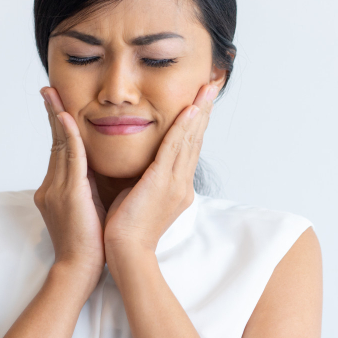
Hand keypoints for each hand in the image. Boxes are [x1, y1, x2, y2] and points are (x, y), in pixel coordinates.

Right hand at [34, 87, 106, 291]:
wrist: (80, 270)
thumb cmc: (90, 244)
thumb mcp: (87, 208)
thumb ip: (87, 187)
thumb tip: (98, 171)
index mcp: (58, 188)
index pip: (60, 150)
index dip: (58, 126)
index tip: (57, 104)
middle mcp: (52, 185)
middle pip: (54, 142)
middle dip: (52, 114)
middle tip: (48, 90)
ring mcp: (56, 190)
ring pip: (59, 146)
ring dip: (57, 118)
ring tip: (53, 95)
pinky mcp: (67, 195)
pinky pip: (69, 161)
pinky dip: (68, 138)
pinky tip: (67, 120)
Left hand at [103, 83, 217, 261]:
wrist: (125, 251)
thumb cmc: (126, 228)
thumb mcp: (139, 196)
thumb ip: (143, 178)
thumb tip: (138, 165)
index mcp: (177, 187)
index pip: (188, 148)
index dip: (195, 124)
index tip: (200, 102)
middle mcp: (182, 183)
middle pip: (196, 140)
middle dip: (204, 111)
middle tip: (212, 86)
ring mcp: (176, 183)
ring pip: (190, 140)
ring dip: (198, 112)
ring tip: (207, 89)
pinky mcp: (162, 183)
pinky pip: (175, 149)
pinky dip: (183, 128)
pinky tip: (189, 110)